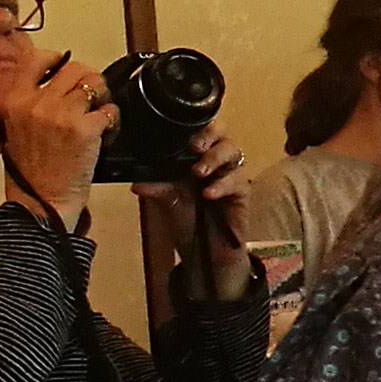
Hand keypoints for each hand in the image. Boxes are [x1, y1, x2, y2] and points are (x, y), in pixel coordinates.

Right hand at [0, 52, 115, 219]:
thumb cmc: (29, 170)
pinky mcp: (85, 128)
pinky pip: (110, 109)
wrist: (41, 202)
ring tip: (97, 115)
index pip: (36, 58)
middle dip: (88, 81)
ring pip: (95, 83)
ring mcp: (61, 114)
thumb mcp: (14, 128)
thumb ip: (28, 103)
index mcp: (15, 100)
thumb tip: (52, 79)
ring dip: (102, 97)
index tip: (65, 67)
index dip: (57, 59)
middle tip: (90, 100)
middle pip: (75, 68)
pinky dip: (112, 120)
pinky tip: (105, 132)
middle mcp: (36, 102)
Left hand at [135, 122, 256, 305]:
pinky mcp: (241, 192)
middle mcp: (214, 162)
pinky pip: (237, 181)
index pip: (199, 131)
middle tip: (195, 147)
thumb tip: (138, 182)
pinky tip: (209, 193)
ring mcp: (229, 175)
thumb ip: (156, 188)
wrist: (202, 253)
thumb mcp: (166, 202)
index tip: (179, 136)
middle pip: (221, 135)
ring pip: (233, 152)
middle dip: (209, 135)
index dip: (194, 128)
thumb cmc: (187, 221)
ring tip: (199, 171)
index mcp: (194, 158)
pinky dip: (223, 185)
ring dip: (215, 158)